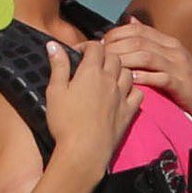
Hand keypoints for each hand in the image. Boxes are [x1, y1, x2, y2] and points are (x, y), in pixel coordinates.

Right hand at [45, 41, 141, 175]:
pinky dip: (133, 89)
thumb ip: (58, 66)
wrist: (84, 149)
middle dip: (104, 56)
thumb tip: (53, 43)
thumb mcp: (55, 91)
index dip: (87, 46)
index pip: (95, 48)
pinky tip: (124, 93)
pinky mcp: (129, 111)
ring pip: (128, 72)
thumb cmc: (65, 121)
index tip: (78, 53)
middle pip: (114, 57)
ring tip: (109, 76)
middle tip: (94, 64)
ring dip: (120, 70)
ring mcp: (122, 95)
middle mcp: (110, 79)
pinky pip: (138, 93)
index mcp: (91, 72)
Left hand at [102, 18, 191, 146]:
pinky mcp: (183, 85)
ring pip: (146, 56)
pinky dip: (143, 78)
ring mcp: (179, 67)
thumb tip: (130, 21)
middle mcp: (173, 50)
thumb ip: (150, 40)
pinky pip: (160, 78)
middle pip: (137, 42)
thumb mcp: (171, 57)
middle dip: (113, 48)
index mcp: (168, 42)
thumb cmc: (188, 82)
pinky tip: (130, 81)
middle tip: (96, 58)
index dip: (114, 35)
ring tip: (107, 69)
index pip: (136, 30)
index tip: (98, 46)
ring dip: (124, 61)